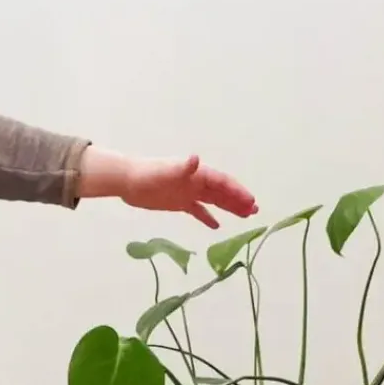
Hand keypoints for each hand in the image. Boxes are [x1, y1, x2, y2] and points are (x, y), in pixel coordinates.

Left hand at [78, 148, 257, 228]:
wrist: (129, 180)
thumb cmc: (148, 174)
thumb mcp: (167, 171)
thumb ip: (183, 167)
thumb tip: (195, 158)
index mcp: (198, 174)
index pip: (222, 183)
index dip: (237, 191)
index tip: (250, 201)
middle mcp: (196, 182)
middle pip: (222, 192)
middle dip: (239, 200)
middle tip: (255, 211)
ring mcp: (188, 193)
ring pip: (214, 201)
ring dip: (229, 207)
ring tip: (246, 216)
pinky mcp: (179, 203)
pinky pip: (197, 211)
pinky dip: (207, 217)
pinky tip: (216, 226)